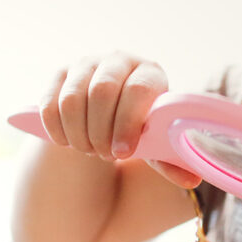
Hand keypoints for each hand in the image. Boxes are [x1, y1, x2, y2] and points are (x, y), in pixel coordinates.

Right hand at [38, 53, 198, 187]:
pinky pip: (50, 104)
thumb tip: (191, 181)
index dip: (128, 123)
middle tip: (106, 156)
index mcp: (150, 72)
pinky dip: (57, 130)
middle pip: (101, 92)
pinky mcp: (60, 74)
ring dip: (79, 134)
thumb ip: (169, 160)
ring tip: (90, 150)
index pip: (138, 90)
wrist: (111, 114)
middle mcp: (119, 60)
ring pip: (72, 99)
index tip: (123, 153)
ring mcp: (86, 64)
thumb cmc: (140, 128)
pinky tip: (68, 143)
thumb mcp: (156, 143)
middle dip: (101, 132)